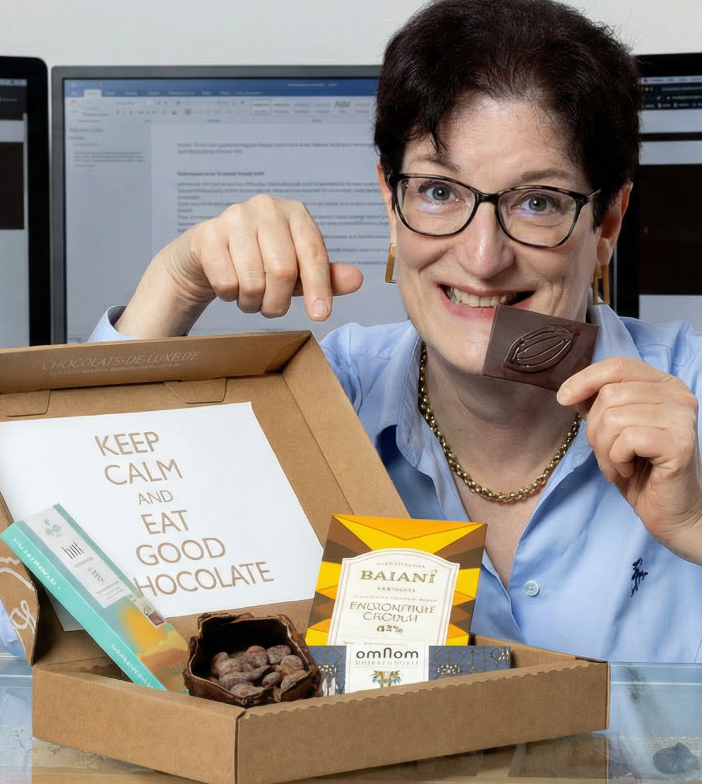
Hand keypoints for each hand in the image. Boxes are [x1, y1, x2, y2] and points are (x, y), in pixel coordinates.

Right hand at [116, 195, 363, 337]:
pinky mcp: (207, 234)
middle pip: (283, 271)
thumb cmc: (260, 260)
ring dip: (252, 303)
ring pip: (252, 281)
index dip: (319, 288)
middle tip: (271, 309)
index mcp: (295, 213)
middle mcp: (266, 208)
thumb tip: (358, 280)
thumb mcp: (298, 270)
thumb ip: (326, 276)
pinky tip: (229, 286)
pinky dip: (230, 296)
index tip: (321, 316)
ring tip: (250, 297)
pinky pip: (226, 283)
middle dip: (278, 302)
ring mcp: (234, 217)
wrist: (207, 254)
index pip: (314, 254)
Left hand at [557, 356, 701, 562]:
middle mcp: (678, 395)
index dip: (584, 379)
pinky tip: (629, 470)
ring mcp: (682, 417)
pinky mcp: (680, 443)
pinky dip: (616, 459)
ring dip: (604, 449)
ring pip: (614, 417)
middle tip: (607, 453)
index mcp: (663, 384)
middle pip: (610, 393)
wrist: (670, 512)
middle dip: (595, 429)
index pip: (617, 365)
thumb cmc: (641, 470)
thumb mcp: (611, 431)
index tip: (562, 399)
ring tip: (619, 465)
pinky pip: (626, 439)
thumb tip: (570, 390)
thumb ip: (597, 405)